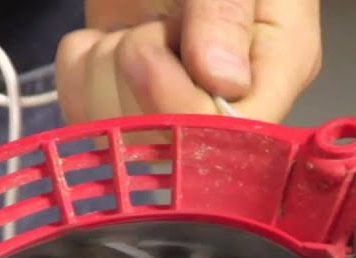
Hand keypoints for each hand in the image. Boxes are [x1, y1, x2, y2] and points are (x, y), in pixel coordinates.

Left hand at [55, 0, 320, 123]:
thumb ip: (226, 13)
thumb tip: (222, 81)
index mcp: (274, 73)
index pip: (234, 137)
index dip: (182, 109)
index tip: (156, 52)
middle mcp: (227, 108)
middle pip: (171, 145)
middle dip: (139, 78)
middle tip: (152, 25)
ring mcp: (173, 111)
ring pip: (119, 135)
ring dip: (106, 70)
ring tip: (136, 28)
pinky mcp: (125, 107)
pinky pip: (82, 116)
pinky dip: (81, 73)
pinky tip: (107, 44)